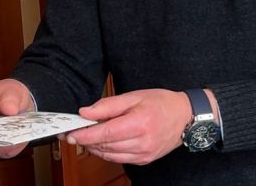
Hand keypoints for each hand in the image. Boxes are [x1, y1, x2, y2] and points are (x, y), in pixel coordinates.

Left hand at [66, 89, 191, 164]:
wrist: (184, 117)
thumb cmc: (161, 103)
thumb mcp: (133, 96)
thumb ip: (107, 105)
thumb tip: (85, 112)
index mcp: (139, 123)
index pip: (104, 134)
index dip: (85, 135)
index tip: (70, 133)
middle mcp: (142, 142)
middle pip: (105, 146)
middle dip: (86, 140)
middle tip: (74, 133)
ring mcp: (144, 154)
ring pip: (109, 155)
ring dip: (94, 147)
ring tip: (86, 136)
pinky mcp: (144, 160)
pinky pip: (118, 159)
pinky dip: (106, 152)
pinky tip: (102, 143)